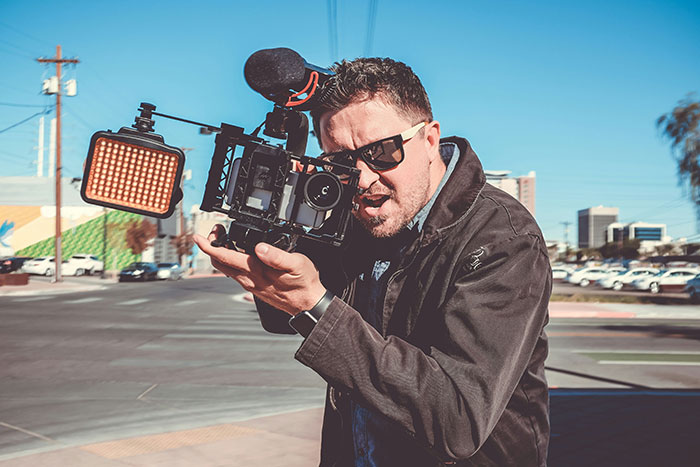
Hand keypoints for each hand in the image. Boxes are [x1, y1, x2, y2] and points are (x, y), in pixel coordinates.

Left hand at [193, 224, 326, 315]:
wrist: (308, 303)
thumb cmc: (303, 284)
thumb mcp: (296, 264)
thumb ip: (277, 256)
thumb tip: (260, 247)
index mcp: (256, 271)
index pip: (225, 257)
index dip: (209, 246)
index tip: (199, 237)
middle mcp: (249, 279)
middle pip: (219, 263)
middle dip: (212, 246)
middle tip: (217, 231)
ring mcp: (250, 284)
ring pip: (226, 268)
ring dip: (221, 252)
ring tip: (226, 237)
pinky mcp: (254, 286)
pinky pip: (236, 272)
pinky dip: (231, 259)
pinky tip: (239, 252)